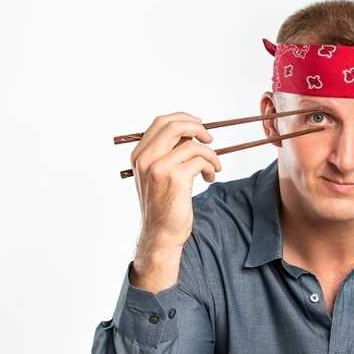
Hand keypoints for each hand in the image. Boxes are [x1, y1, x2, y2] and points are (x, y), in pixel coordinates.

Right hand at [128, 112, 221, 291]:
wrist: (161, 234)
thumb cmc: (163, 206)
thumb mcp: (156, 175)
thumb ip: (166, 153)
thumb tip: (190, 133)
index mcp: (139, 155)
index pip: (161, 122)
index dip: (183, 119)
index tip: (198, 125)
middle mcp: (145, 158)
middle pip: (175, 125)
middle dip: (198, 128)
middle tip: (210, 139)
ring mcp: (159, 167)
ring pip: (192, 144)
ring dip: (210, 154)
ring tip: (213, 167)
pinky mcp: (175, 178)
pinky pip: (200, 160)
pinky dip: (210, 166)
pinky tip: (209, 177)